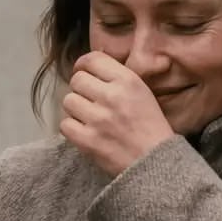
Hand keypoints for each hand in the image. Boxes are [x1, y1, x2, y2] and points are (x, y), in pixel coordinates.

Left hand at [60, 51, 174, 176]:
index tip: (84, 73)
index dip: (83, 65)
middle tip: (90, 101)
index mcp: (127, 80)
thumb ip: (118, 78)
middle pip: (76, 80)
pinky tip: (84, 131)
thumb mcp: (142, 92)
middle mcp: (111, 96)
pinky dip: (72, 128)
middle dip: (81, 90)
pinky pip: (65, 125)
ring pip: (68, 101)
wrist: (155, 161)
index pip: (92, 59)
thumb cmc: (150, 127)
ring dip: (75, 109)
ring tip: (88, 117)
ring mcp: (98, 119)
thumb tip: (89, 67)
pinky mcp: (88, 140)